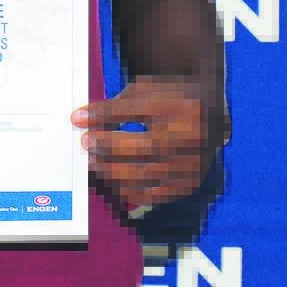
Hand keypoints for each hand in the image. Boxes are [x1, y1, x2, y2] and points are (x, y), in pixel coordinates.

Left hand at [71, 76, 224, 209]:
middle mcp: (188, 137)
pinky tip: (111, 180)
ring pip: (145, 174)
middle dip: (108, 146)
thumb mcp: (145, 92)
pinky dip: (128, 189)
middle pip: (142, 146)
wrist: (210, 115)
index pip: (133, 111)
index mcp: (177, 107)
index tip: (76, 119)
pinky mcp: (189, 185)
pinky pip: (153, 194)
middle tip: (86, 144)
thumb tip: (79, 120)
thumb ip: (114, 106)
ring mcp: (190, 165)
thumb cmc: (169, 100)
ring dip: (112, 171)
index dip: (102, 116)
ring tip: (93, 163)